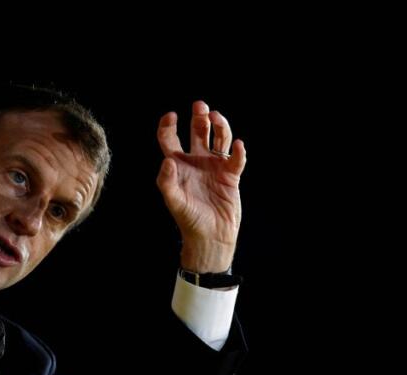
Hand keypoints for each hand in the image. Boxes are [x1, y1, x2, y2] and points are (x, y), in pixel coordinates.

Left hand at [156, 101, 246, 272]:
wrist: (210, 237)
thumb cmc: (189, 220)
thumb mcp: (174, 202)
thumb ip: (167, 182)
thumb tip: (167, 161)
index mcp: (178, 166)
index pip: (170, 140)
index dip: (169, 126)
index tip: (172, 116)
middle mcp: (196, 162)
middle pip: (197, 132)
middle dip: (199, 117)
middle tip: (200, 106)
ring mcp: (214, 167)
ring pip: (218, 139)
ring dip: (219, 127)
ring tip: (217, 117)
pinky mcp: (231, 176)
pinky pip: (236, 159)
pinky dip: (238, 151)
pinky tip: (238, 146)